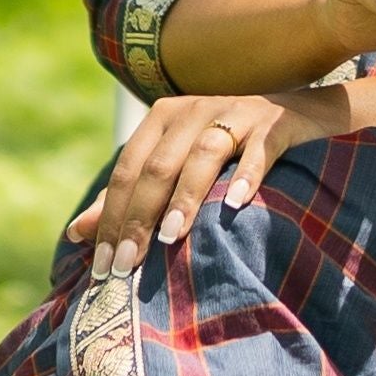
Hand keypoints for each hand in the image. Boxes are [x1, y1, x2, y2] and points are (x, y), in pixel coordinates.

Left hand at [65, 87, 331, 274]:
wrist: (299, 114)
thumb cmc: (228, 148)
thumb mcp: (174, 163)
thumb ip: (129, 195)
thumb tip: (77, 233)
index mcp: (162, 119)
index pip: (126, 171)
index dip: (110, 217)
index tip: (101, 265)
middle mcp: (193, 110)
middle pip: (157, 166)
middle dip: (138, 217)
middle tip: (127, 265)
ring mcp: (235, 113)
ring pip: (201, 155)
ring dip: (184, 197)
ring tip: (169, 237)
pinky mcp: (275, 122)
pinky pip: (259, 148)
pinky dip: (246, 174)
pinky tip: (234, 203)